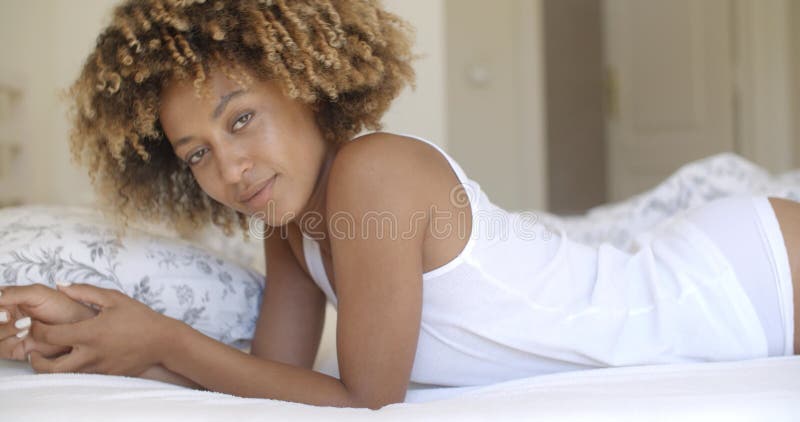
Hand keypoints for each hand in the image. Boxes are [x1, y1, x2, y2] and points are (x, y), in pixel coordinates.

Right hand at [0, 284, 96, 360]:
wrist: (78, 327)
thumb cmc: (61, 306)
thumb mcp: (37, 294)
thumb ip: (13, 293)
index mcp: (6, 299)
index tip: (4, 309)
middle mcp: (3, 316)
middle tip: (8, 315)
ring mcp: (5, 332)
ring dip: (3, 330)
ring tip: (25, 324)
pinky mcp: (10, 348)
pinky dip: (6, 341)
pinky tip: (23, 335)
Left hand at [28, 283, 177, 376]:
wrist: (163, 342)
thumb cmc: (140, 317)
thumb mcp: (114, 298)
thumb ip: (84, 291)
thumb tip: (60, 285)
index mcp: (90, 333)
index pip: (50, 335)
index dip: (36, 329)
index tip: (36, 324)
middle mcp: (90, 354)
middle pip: (49, 367)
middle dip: (35, 360)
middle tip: (34, 351)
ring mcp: (97, 368)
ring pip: (63, 375)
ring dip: (52, 366)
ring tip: (52, 355)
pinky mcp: (105, 375)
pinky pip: (81, 375)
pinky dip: (72, 368)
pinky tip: (76, 356)